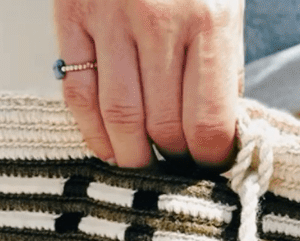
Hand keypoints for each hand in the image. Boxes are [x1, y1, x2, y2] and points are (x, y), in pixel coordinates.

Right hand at [54, 0, 243, 168]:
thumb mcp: (225, 9)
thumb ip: (221, 70)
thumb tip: (214, 137)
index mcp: (210, 21)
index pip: (209, 123)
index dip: (209, 160)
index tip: (208, 166)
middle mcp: (160, 21)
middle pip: (164, 128)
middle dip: (172, 160)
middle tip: (175, 164)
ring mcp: (112, 19)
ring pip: (120, 120)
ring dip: (132, 157)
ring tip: (143, 163)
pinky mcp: (74, 18)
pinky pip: (79, 96)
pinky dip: (93, 133)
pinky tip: (108, 148)